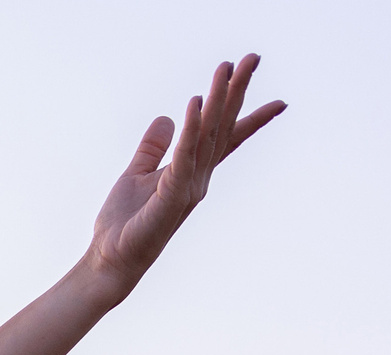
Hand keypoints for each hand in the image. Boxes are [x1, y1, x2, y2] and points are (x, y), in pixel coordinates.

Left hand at [85, 54, 284, 300]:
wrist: (110, 260)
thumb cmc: (124, 224)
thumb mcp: (136, 175)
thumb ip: (152, 148)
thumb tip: (167, 117)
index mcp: (191, 172)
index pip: (224, 139)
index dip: (249, 117)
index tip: (280, 102)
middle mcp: (197, 177)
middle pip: (221, 127)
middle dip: (236, 91)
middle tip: (253, 58)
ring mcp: (188, 186)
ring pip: (207, 134)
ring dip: (218, 99)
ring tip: (228, 68)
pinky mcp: (171, 194)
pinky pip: (183, 155)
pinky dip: (190, 128)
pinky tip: (195, 103)